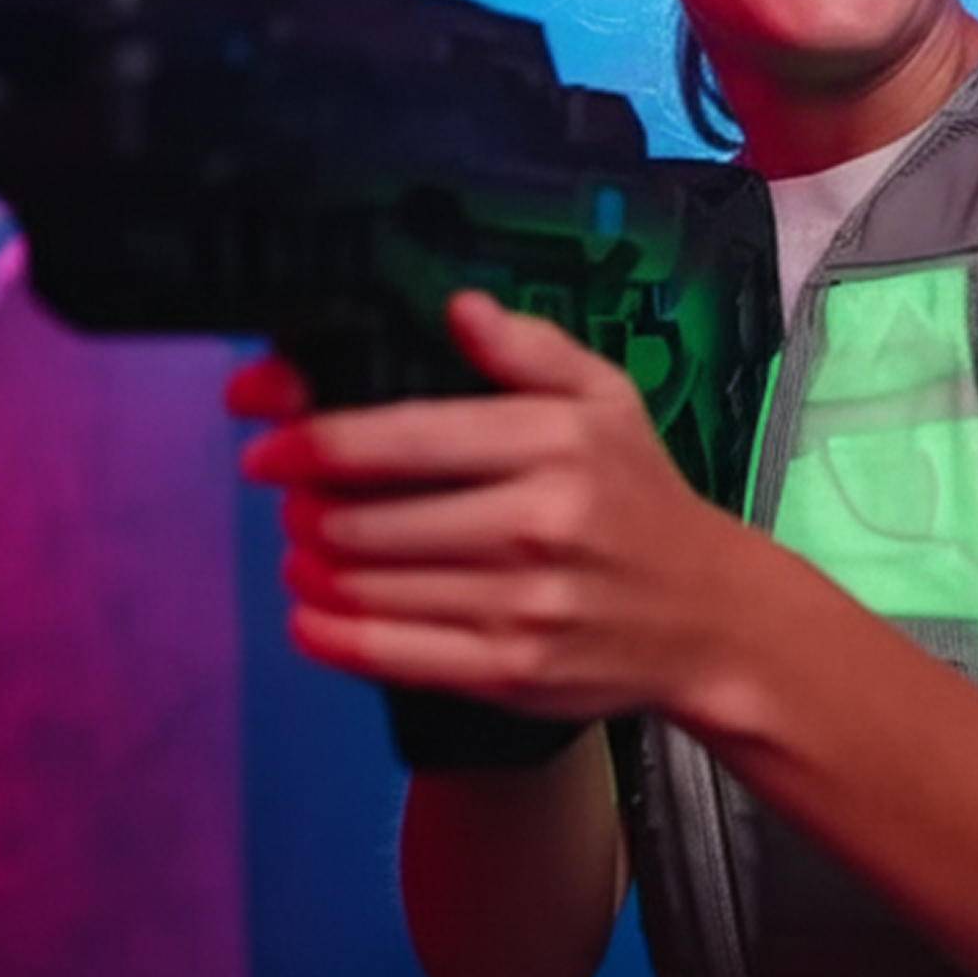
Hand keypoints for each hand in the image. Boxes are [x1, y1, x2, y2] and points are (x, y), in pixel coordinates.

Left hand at [227, 290, 745, 720]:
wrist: (709, 618)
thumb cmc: (643, 502)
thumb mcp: (609, 402)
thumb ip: (530, 350)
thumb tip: (457, 308)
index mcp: (551, 443)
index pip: (395, 438)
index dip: (309, 443)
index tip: (268, 448)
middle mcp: (534, 522)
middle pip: (361, 519)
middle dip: (306, 512)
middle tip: (297, 507)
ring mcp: (519, 602)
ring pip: (363, 586)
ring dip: (311, 571)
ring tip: (307, 555)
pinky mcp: (507, 669)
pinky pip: (384, 653)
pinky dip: (328, 636)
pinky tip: (311, 616)